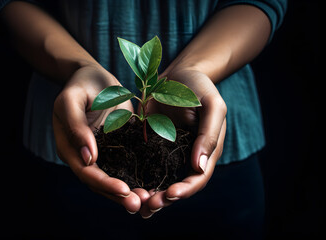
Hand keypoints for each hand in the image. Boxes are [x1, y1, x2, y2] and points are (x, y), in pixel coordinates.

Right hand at [53, 64, 140, 212]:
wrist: (93, 75)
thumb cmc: (80, 84)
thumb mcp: (72, 100)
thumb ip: (76, 127)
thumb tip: (87, 159)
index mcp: (70, 148)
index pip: (86, 173)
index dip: (104, 184)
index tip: (124, 190)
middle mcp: (85, 155)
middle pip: (101, 182)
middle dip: (120, 195)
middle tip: (140, 204)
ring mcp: (103, 152)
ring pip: (116, 177)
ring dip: (131, 190)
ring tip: (149, 199)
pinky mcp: (118, 145)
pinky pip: (127, 163)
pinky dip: (138, 174)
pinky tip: (153, 181)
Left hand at [137, 68, 226, 217]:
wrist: (177, 74)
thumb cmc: (198, 86)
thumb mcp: (212, 105)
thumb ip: (209, 134)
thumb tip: (199, 167)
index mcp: (206, 150)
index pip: (198, 178)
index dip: (186, 190)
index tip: (170, 194)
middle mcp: (187, 156)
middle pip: (178, 186)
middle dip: (164, 198)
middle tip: (149, 205)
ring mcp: (168, 152)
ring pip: (160, 180)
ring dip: (149, 194)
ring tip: (136, 203)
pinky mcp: (151, 144)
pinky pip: (144, 164)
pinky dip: (137, 177)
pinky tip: (125, 184)